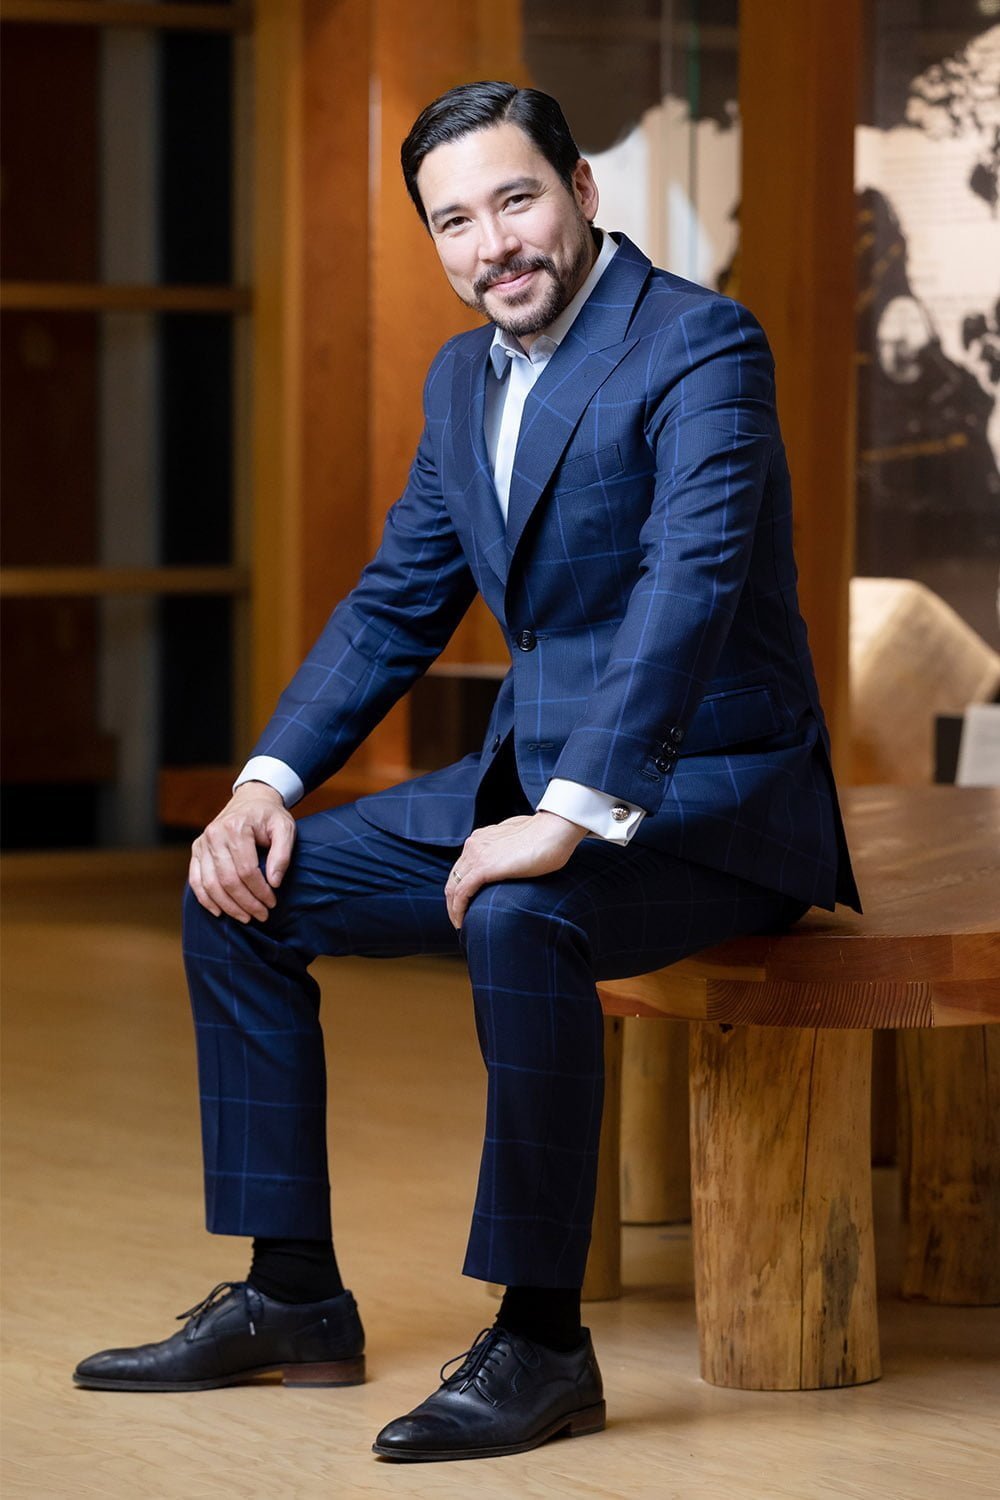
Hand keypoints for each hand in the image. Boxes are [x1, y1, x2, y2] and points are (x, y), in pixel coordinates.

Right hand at [189, 782, 296, 922]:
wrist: (251, 800)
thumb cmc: (270, 816)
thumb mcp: (285, 828)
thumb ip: (283, 854)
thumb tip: (274, 883)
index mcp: (236, 828)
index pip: (246, 870)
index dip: (260, 891)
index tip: (272, 903)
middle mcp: (214, 835)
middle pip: (227, 880)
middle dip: (246, 903)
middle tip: (262, 916)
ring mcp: (202, 843)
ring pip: (210, 884)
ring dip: (228, 906)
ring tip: (245, 918)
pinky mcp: (196, 850)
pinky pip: (195, 880)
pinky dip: (206, 899)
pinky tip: (219, 912)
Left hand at [445, 811, 586, 929]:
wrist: (554, 830)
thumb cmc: (546, 835)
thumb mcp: (520, 840)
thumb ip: (509, 848)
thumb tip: (514, 858)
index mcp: (481, 838)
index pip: (462, 866)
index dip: (461, 886)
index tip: (467, 903)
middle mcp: (474, 844)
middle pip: (454, 877)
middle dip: (453, 900)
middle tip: (460, 918)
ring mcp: (477, 855)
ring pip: (453, 887)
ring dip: (453, 909)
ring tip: (460, 924)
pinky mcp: (484, 868)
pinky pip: (462, 892)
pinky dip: (458, 909)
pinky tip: (462, 922)